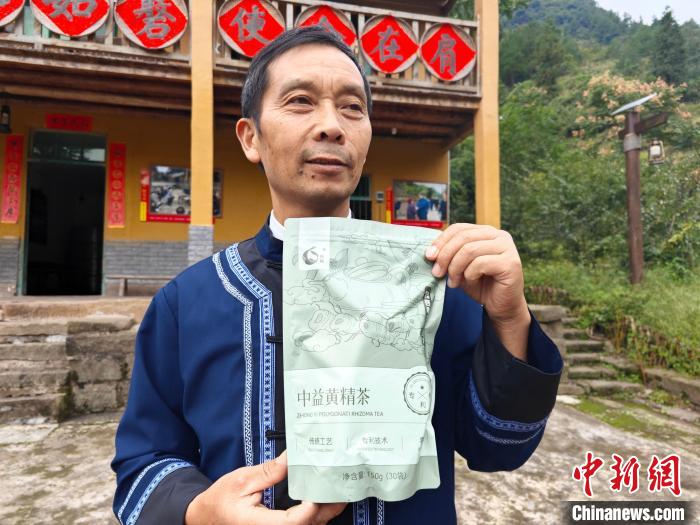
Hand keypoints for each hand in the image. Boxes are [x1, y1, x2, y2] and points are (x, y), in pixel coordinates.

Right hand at [185, 451, 345, 524]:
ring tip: (335, 486)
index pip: (292, 523)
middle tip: (339, 482)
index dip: (310, 508)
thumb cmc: (221, 500)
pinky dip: (316, 514)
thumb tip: (292, 457)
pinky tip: (322, 498)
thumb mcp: (241, 481)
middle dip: (326, 506)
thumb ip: (269, 472)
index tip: (319, 486)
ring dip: (324, 510)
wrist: (208, 517)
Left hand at [425, 223, 529, 358]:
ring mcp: (507, 248)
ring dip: (455, 268)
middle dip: (445, 256)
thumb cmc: (480, 285)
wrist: (501, 306)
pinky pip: (480, 263)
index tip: (429, 256)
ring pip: (470, 250)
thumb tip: (430, 253)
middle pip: (463, 237)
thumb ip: (449, 256)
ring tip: (453, 282)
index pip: (459, 228)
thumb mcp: (460, 267)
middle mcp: (499, 236)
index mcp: (486, 232)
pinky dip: (469, 274)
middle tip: (437, 273)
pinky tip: (470, 282)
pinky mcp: (511, 263)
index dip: (441, 241)